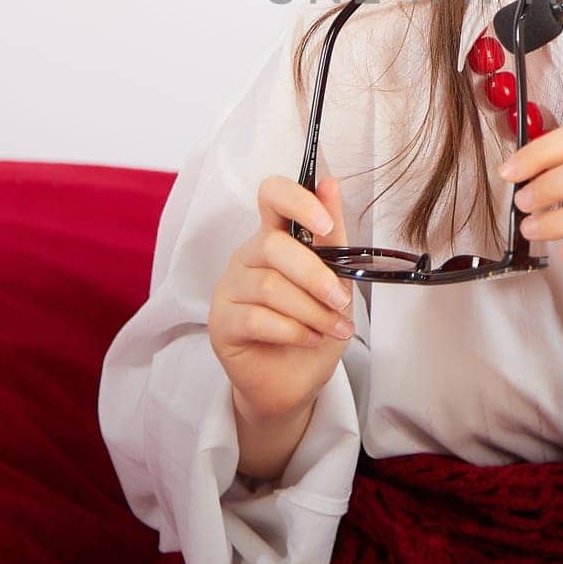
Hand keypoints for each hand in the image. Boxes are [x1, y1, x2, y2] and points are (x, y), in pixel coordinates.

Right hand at [208, 173, 354, 419]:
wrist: (296, 380)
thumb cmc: (314, 324)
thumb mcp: (336, 279)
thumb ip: (333, 235)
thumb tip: (331, 183)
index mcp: (275, 236)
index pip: (272, 195)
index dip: (297, 201)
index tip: (325, 224)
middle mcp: (247, 256)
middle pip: (273, 245)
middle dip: (316, 276)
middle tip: (342, 301)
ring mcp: (229, 288)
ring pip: (269, 286)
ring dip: (311, 310)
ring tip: (333, 327)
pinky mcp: (220, 322)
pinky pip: (256, 318)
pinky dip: (292, 330)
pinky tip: (308, 338)